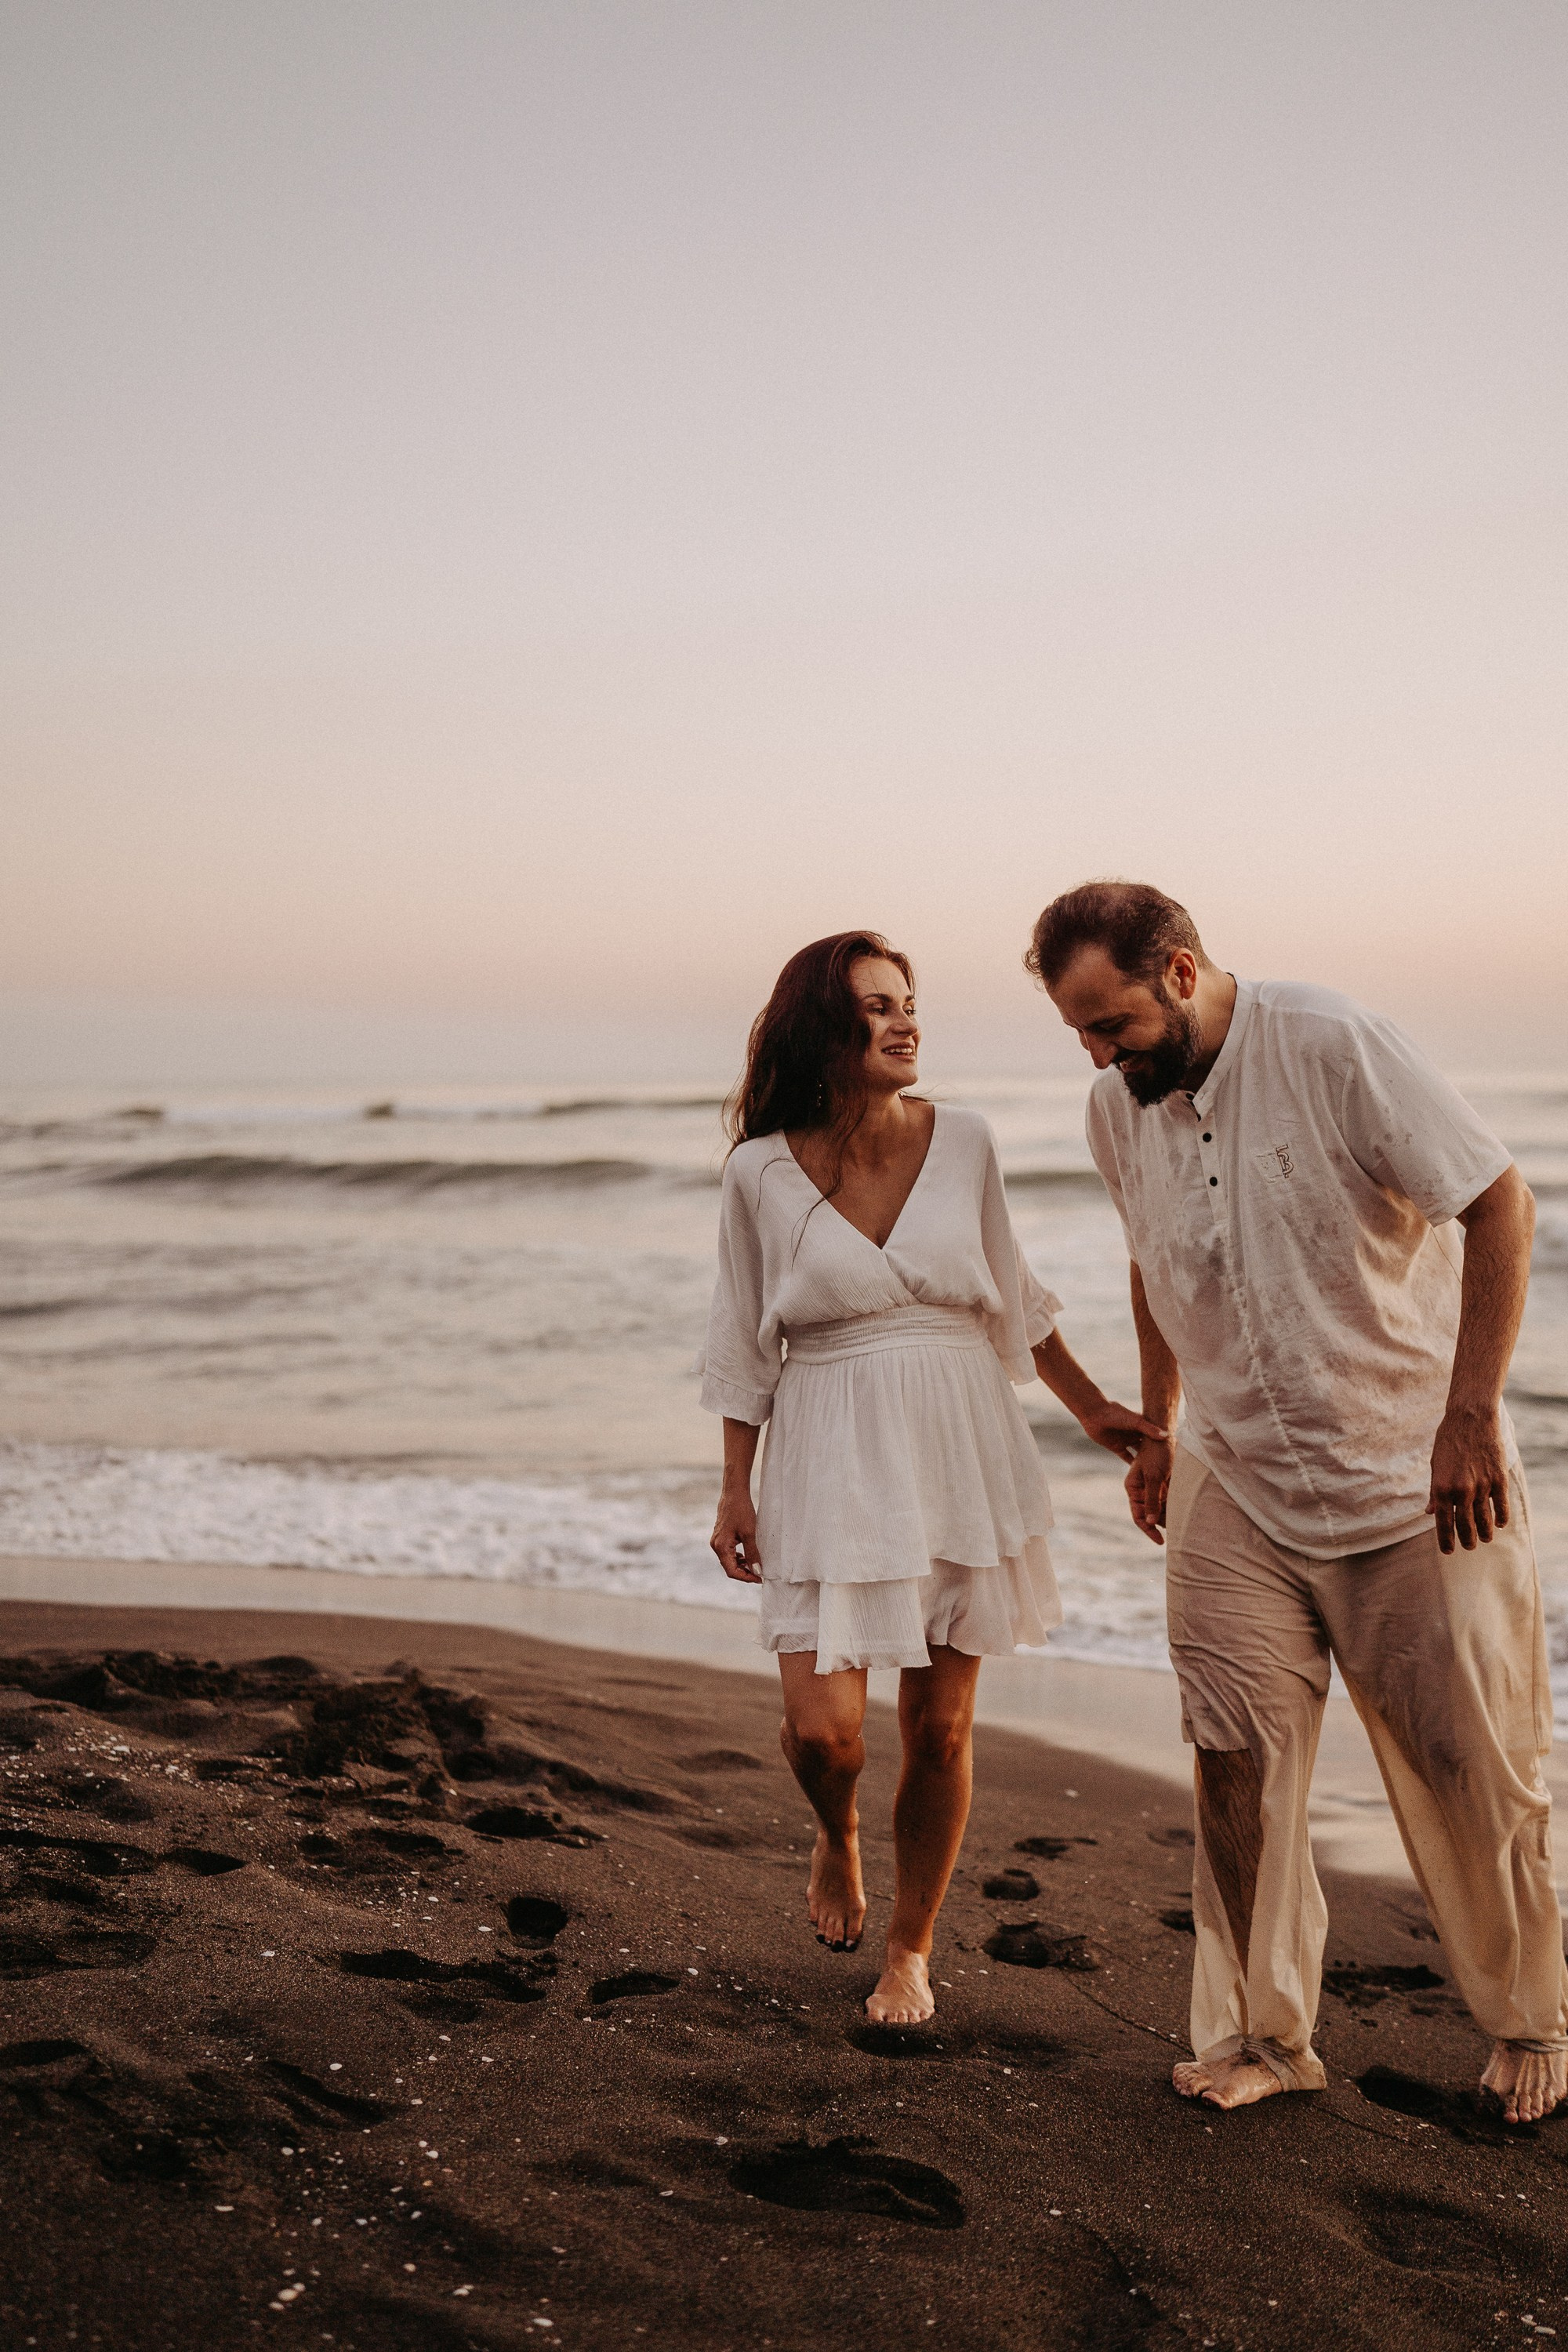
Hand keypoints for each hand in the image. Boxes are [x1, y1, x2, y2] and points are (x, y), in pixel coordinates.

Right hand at [711, 1487, 762, 1582]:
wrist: (734, 1492)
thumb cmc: (741, 1510)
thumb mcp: (750, 1533)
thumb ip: (752, 1554)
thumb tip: (757, 1571)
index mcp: (720, 1546)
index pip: (732, 1571)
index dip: (746, 1577)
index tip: (759, 1578)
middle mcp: (716, 1545)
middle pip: (730, 1567)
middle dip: (745, 1572)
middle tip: (760, 1573)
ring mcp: (717, 1540)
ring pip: (729, 1560)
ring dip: (742, 1565)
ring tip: (756, 1565)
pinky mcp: (721, 1536)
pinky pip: (729, 1552)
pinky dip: (739, 1557)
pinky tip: (749, 1555)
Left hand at [1077, 1393, 1172, 1464]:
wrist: (1095, 1414)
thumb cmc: (1116, 1414)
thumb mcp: (1135, 1421)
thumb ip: (1150, 1429)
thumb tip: (1166, 1436)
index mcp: (1142, 1426)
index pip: (1156, 1436)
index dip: (1164, 1444)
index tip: (1175, 1453)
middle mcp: (1135, 1434)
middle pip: (1148, 1446)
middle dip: (1156, 1455)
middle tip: (1168, 1466)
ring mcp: (1126, 1440)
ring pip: (1138, 1454)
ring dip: (1145, 1462)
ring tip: (1156, 1472)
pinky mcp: (1116, 1447)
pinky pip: (1126, 1457)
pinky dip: (1132, 1465)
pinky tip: (1141, 1475)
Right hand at [1125, 1432, 1173, 1545]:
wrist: (1167, 1435)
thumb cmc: (1156, 1453)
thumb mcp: (1154, 1477)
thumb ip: (1152, 1499)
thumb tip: (1151, 1522)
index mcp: (1133, 1488)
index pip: (1138, 1515)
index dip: (1148, 1530)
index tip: (1161, 1541)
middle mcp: (1141, 1490)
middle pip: (1150, 1514)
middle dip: (1162, 1522)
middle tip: (1178, 1530)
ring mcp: (1153, 1488)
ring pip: (1161, 1509)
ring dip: (1170, 1515)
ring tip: (1183, 1521)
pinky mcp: (1164, 1484)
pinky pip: (1169, 1500)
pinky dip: (1176, 1506)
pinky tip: (1184, 1510)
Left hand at [1426, 1405, 1510, 1553]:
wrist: (1470, 1418)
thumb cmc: (1448, 1439)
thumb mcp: (1435, 1464)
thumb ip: (1435, 1491)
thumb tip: (1431, 1512)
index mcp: (1442, 1488)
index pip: (1444, 1523)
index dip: (1446, 1540)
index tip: (1449, 1551)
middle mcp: (1462, 1490)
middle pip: (1466, 1525)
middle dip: (1467, 1539)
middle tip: (1469, 1545)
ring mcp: (1482, 1486)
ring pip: (1485, 1519)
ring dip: (1485, 1533)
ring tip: (1484, 1539)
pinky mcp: (1499, 1479)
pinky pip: (1501, 1506)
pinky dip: (1501, 1518)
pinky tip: (1499, 1524)